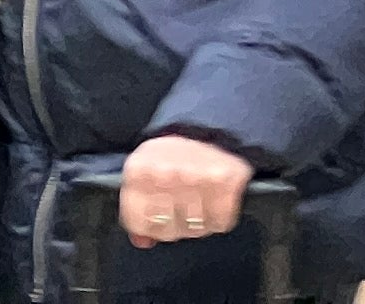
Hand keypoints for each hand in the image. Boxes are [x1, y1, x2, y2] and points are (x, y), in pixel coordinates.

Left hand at [116, 132, 254, 247]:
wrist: (213, 123)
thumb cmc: (175, 150)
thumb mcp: (146, 171)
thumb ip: (139, 208)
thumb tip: (143, 241)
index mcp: (139, 171)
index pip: (138, 222)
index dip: (149, 226)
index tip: (157, 219)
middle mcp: (167, 175)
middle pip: (168, 230)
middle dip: (176, 225)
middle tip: (182, 209)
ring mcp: (197, 179)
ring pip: (194, 229)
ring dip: (199, 223)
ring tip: (201, 204)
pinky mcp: (227, 182)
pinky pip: (220, 222)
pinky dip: (220, 218)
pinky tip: (216, 202)